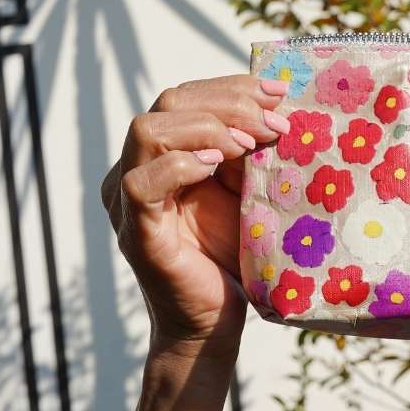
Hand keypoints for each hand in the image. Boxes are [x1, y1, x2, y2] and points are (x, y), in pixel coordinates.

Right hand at [101, 73, 290, 360]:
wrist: (216, 323)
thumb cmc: (234, 254)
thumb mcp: (246, 187)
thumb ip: (248, 148)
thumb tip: (281, 103)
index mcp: (162, 153)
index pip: (186, 96)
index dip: (232, 87)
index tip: (278, 93)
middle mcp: (137, 169)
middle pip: (168, 103)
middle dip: (228, 104)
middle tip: (275, 125)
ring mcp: (129, 200)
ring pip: (146, 130)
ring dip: (206, 128)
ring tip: (248, 146)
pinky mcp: (135, 231)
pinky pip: (140, 183)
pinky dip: (180, 165)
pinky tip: (216, 167)